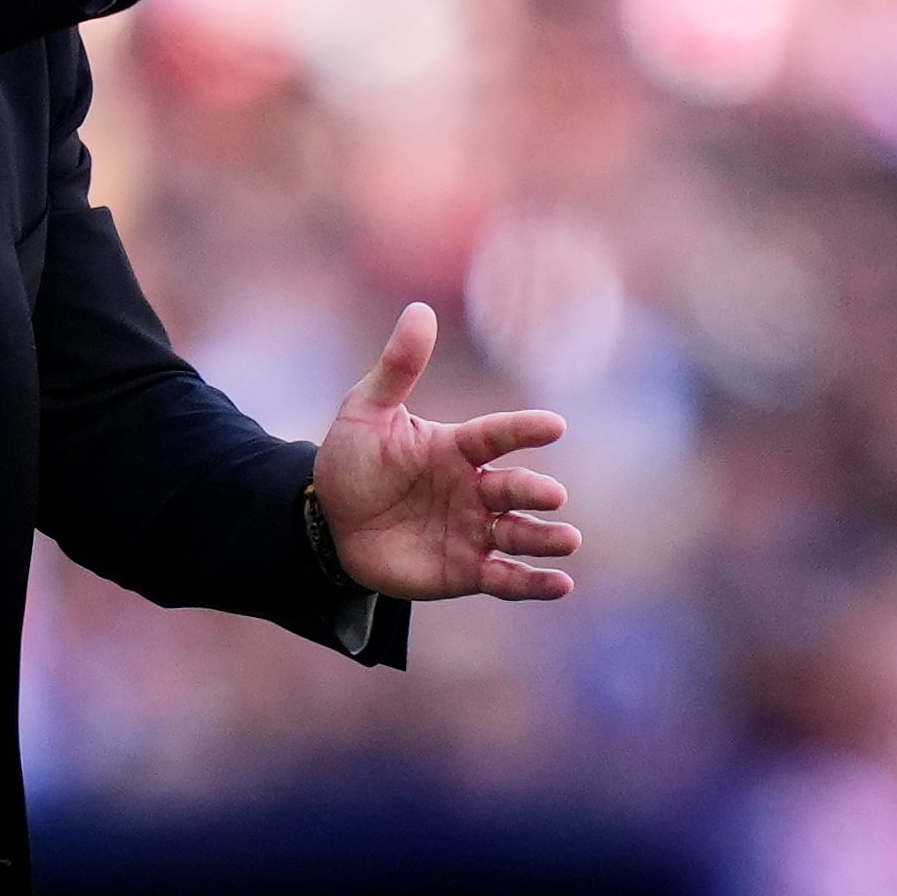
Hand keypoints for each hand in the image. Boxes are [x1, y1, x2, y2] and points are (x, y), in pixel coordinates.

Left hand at [314, 302, 578, 600]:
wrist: (329, 523)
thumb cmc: (352, 461)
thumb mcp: (365, 411)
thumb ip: (397, 368)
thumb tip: (419, 310)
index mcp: (456, 447)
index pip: (496, 434)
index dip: (524, 430)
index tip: (554, 425)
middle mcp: (474, 488)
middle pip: (512, 488)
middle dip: (534, 491)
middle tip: (552, 496)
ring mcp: (474, 530)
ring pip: (518, 533)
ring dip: (544, 538)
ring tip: (567, 540)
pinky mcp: (466, 570)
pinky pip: (505, 578)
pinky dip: (532, 583)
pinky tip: (560, 586)